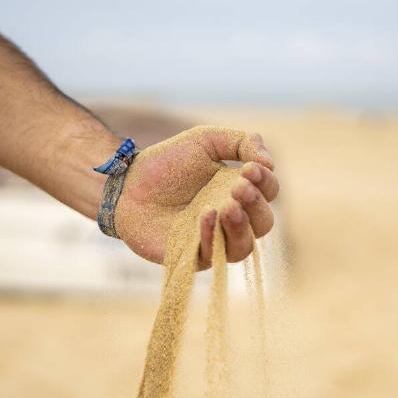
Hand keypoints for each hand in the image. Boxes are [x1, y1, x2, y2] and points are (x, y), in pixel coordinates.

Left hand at [114, 126, 279, 267]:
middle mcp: (232, 219)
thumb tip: (269, 162)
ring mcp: (213, 239)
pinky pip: (212, 256)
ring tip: (228, 207)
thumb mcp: (205, 140)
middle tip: (238, 188)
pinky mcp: (192, 256)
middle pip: (263, 223)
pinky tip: (205, 216)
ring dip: (241, 227)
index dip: (266, 183)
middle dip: (256, 205)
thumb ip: (240, 142)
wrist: (128, 183)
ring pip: (243, 247)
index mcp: (239, 191)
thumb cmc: (167, 162)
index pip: (269, 193)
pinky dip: (212, 237)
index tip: (250, 169)